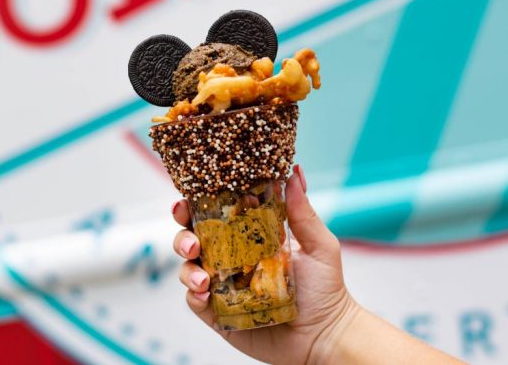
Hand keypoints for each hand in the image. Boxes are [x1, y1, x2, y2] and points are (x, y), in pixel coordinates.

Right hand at [171, 165, 357, 364]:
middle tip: (192, 241)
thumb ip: (302, 211)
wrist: (325, 336)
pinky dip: (193, 296)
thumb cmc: (325, 289)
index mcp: (249, 237)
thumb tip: (295, 171)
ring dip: (187, 268)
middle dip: (182, 235)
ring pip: (188, 269)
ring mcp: (223, 286)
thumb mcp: (318, 245)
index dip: (197, 205)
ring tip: (204, 277)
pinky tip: (203, 293)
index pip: (215, 215)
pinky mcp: (219, 314)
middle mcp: (231, 259)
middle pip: (193, 238)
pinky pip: (195, 301)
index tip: (188, 199)